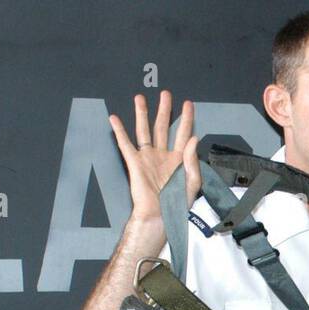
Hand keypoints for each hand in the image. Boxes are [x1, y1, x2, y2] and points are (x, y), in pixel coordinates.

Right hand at [109, 91, 201, 222]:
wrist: (160, 215)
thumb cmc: (178, 203)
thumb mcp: (192, 182)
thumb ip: (192, 160)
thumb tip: (194, 138)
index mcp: (179, 160)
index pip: (183, 134)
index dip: (186, 119)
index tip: (188, 104)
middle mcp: (163, 155)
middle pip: (163, 127)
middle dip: (164, 110)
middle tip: (165, 94)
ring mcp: (148, 158)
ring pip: (145, 130)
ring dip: (143, 114)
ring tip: (140, 98)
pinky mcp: (135, 163)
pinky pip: (125, 143)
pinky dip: (120, 131)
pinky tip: (114, 118)